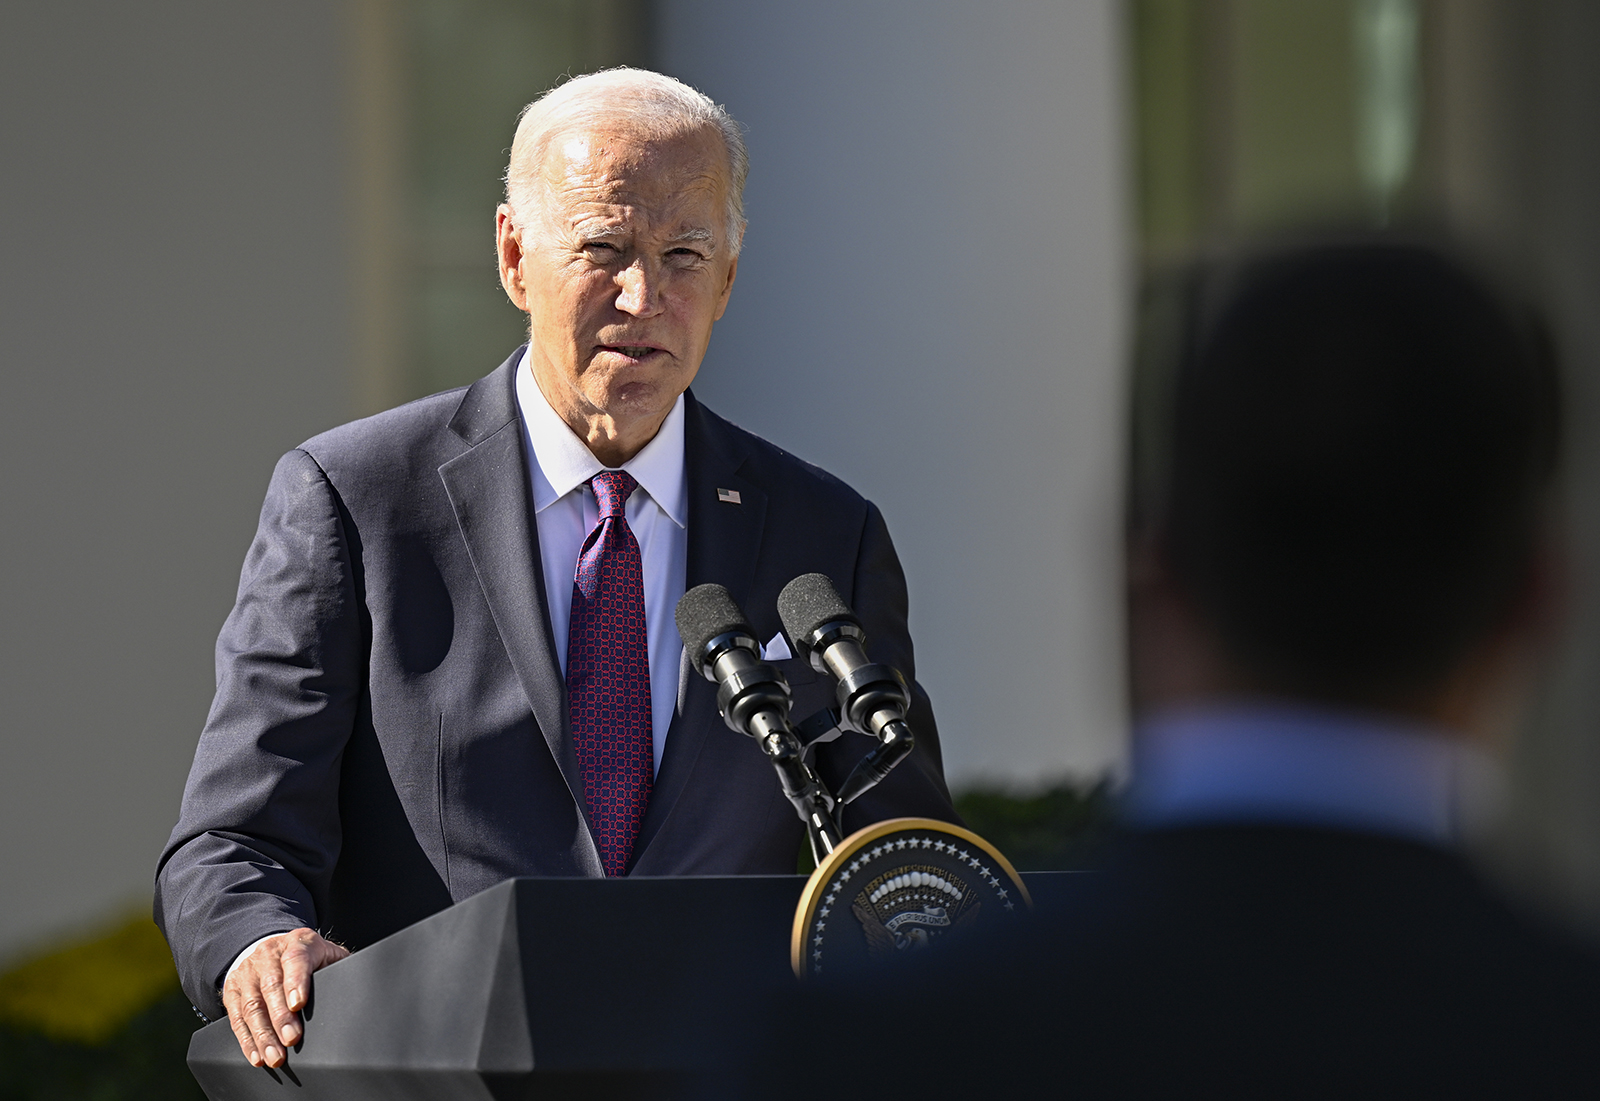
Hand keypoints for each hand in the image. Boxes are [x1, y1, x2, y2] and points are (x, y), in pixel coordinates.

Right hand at [222, 928, 348, 1067]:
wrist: (273, 947)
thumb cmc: (308, 957)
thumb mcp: (326, 954)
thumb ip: (339, 968)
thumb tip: (357, 991)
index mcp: (298, 943)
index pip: (296, 960)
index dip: (297, 982)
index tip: (299, 1004)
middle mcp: (269, 954)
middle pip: (271, 986)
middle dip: (280, 1016)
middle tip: (291, 1040)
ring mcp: (248, 972)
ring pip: (251, 1005)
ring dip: (263, 1034)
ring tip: (275, 1056)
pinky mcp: (232, 990)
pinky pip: (236, 1018)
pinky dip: (247, 1040)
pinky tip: (257, 1055)